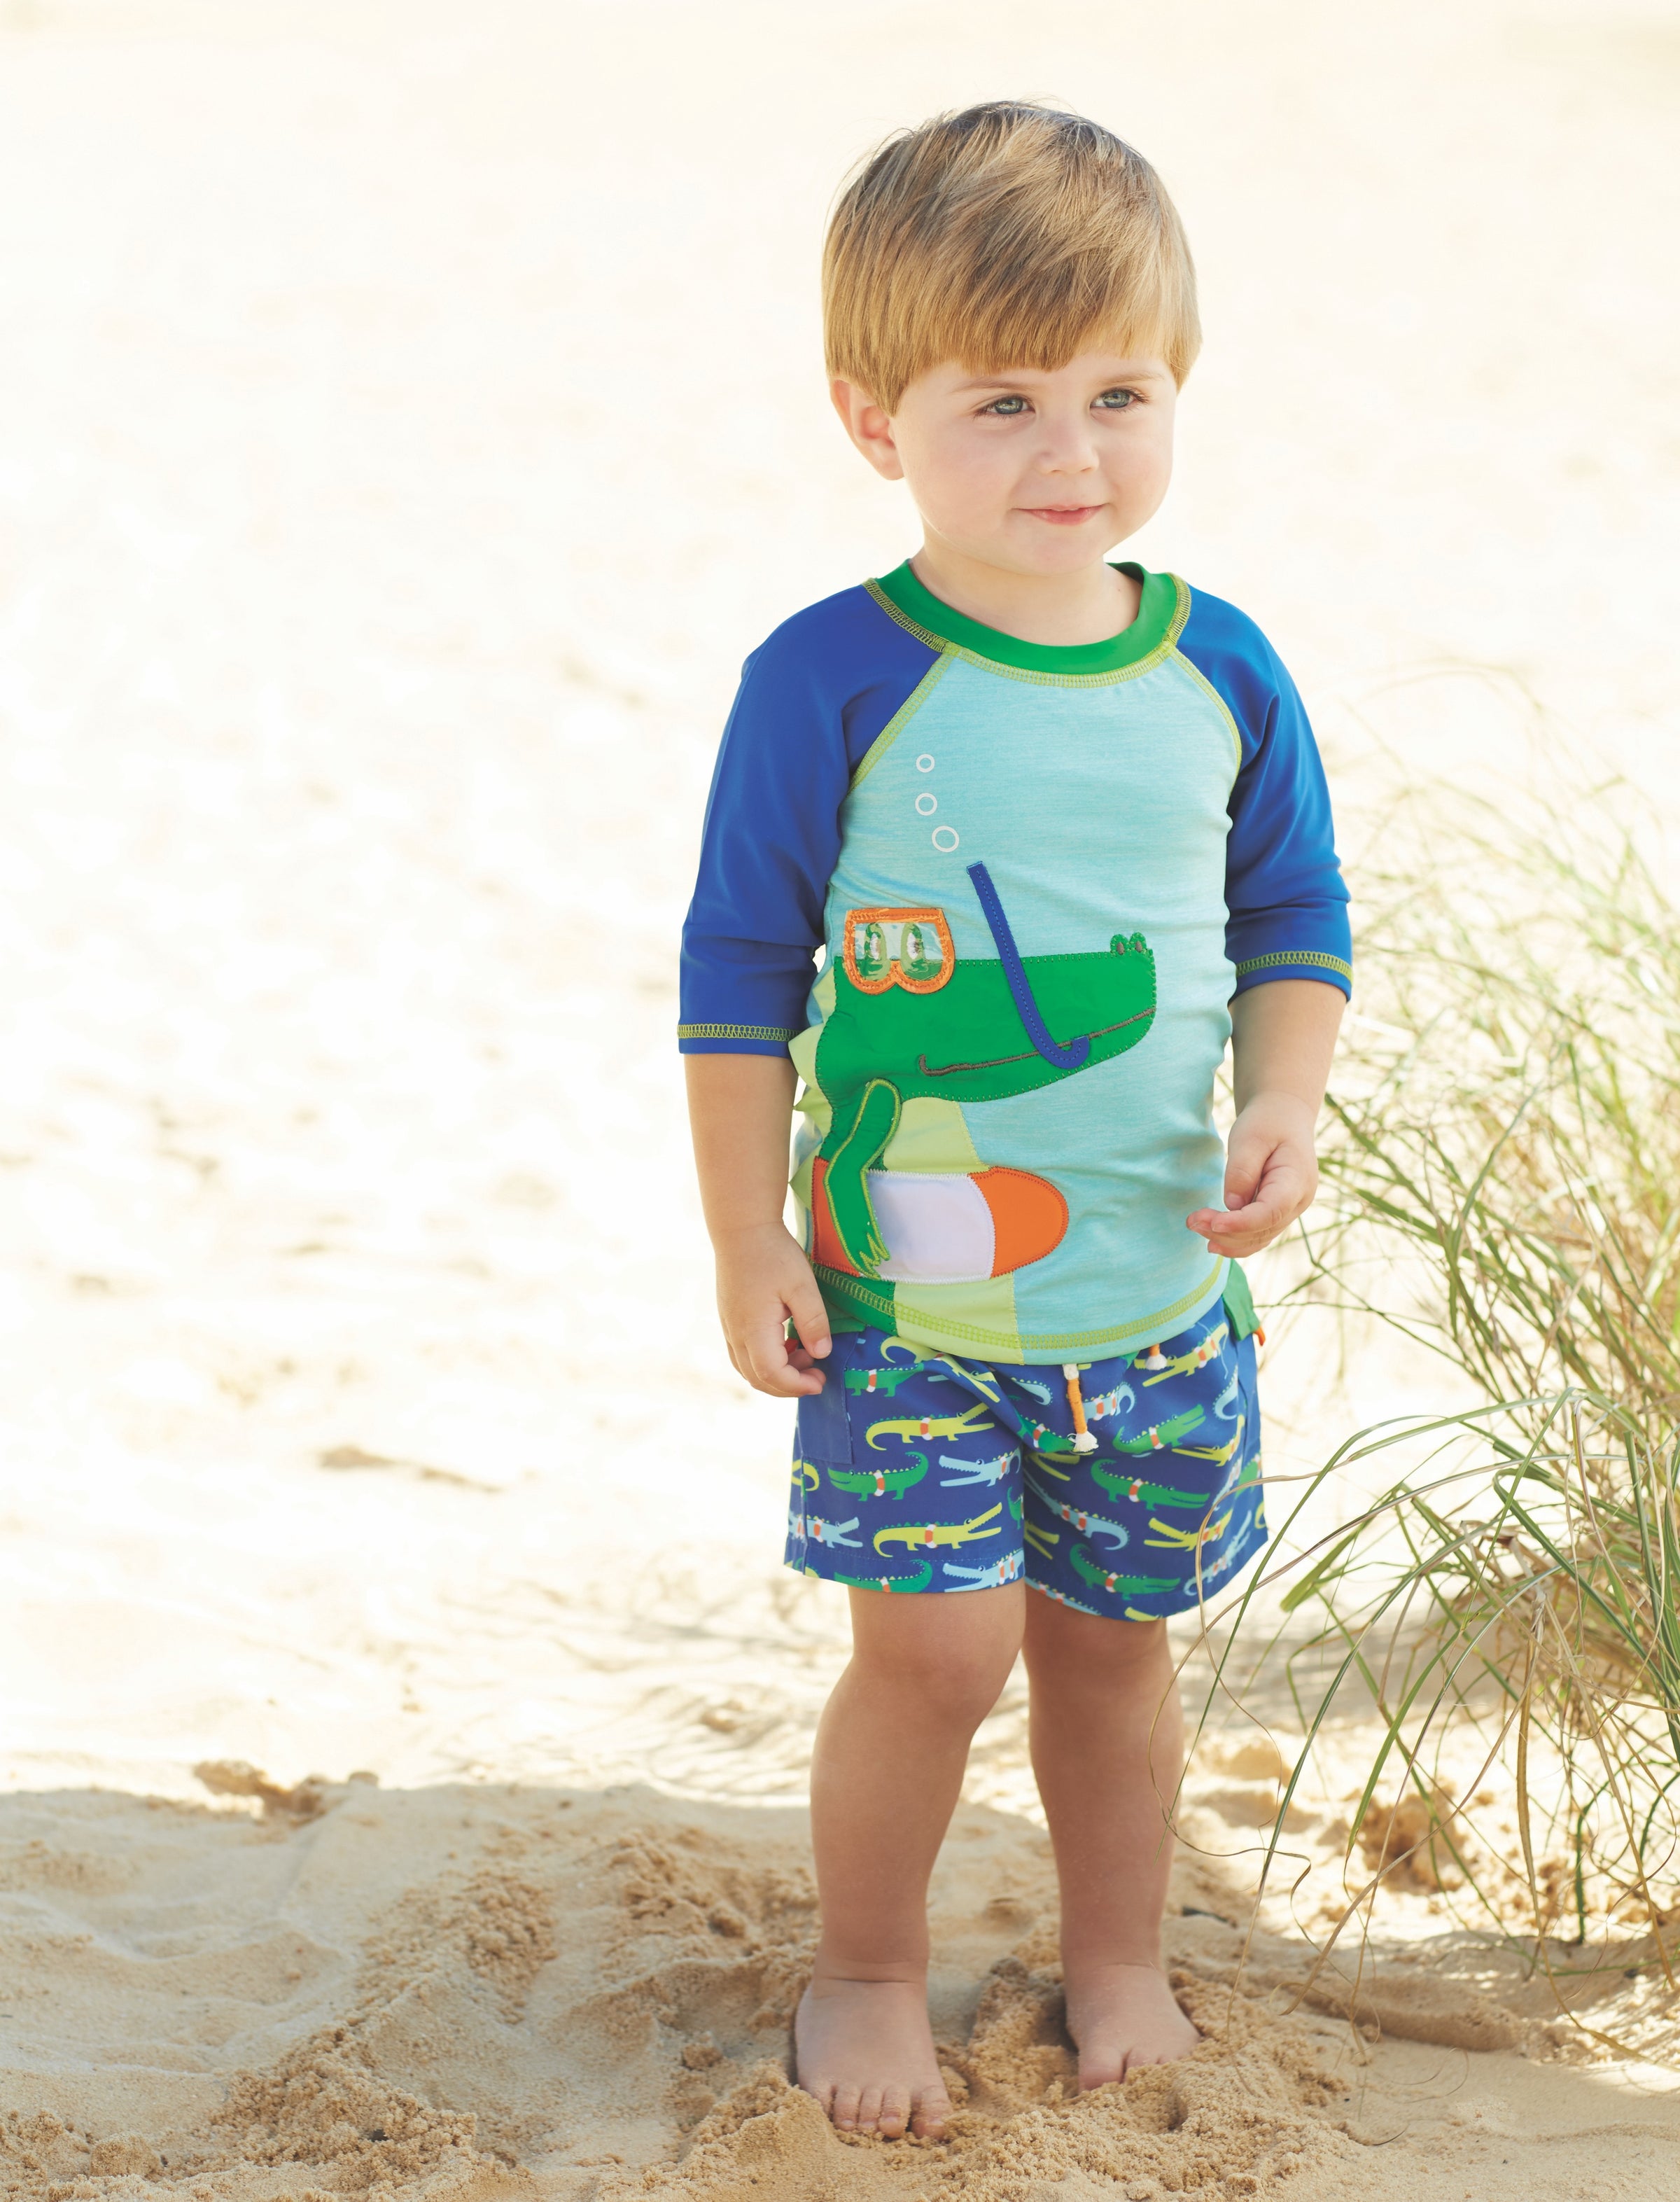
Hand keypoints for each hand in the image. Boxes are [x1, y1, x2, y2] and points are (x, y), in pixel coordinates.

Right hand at [713, 1221, 832, 1397]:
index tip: (821, 1380)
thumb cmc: (773, 1253)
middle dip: (789, 1386)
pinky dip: (765, 1360)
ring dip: (777, 1374)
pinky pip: (743, 1354)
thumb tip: (821, 1353)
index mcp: (753, 1330)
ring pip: (748, 1369)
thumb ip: (813, 1322)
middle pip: (758, 1379)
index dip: (797, 1385)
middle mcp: (736, 1334)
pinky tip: (786, 1343)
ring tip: (805, 1355)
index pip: (773, 1375)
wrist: (741, 1228)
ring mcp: (729, 1327)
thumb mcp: (802, 1285)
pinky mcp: (729, 1318)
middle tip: (817, 1374)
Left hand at [1185, 1092, 1319, 1258]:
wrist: (1284, 1116)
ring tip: (1195, 1226)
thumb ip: (1241, 1170)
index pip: (1271, 1212)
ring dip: (1227, 1239)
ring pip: (1259, 1237)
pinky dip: (1236, 1241)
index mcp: (1297, 1180)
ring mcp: (1290, 1210)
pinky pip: (1258, 1234)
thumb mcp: (1251, 1137)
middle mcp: (1298, 1201)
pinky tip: (1212, 1240)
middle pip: (1262, 1229)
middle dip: (1226, 1231)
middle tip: (1191, 1221)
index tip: (1213, 1222)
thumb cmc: (1267, 1122)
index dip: (1241, 1223)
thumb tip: (1232, 1204)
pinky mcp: (1277, 1212)